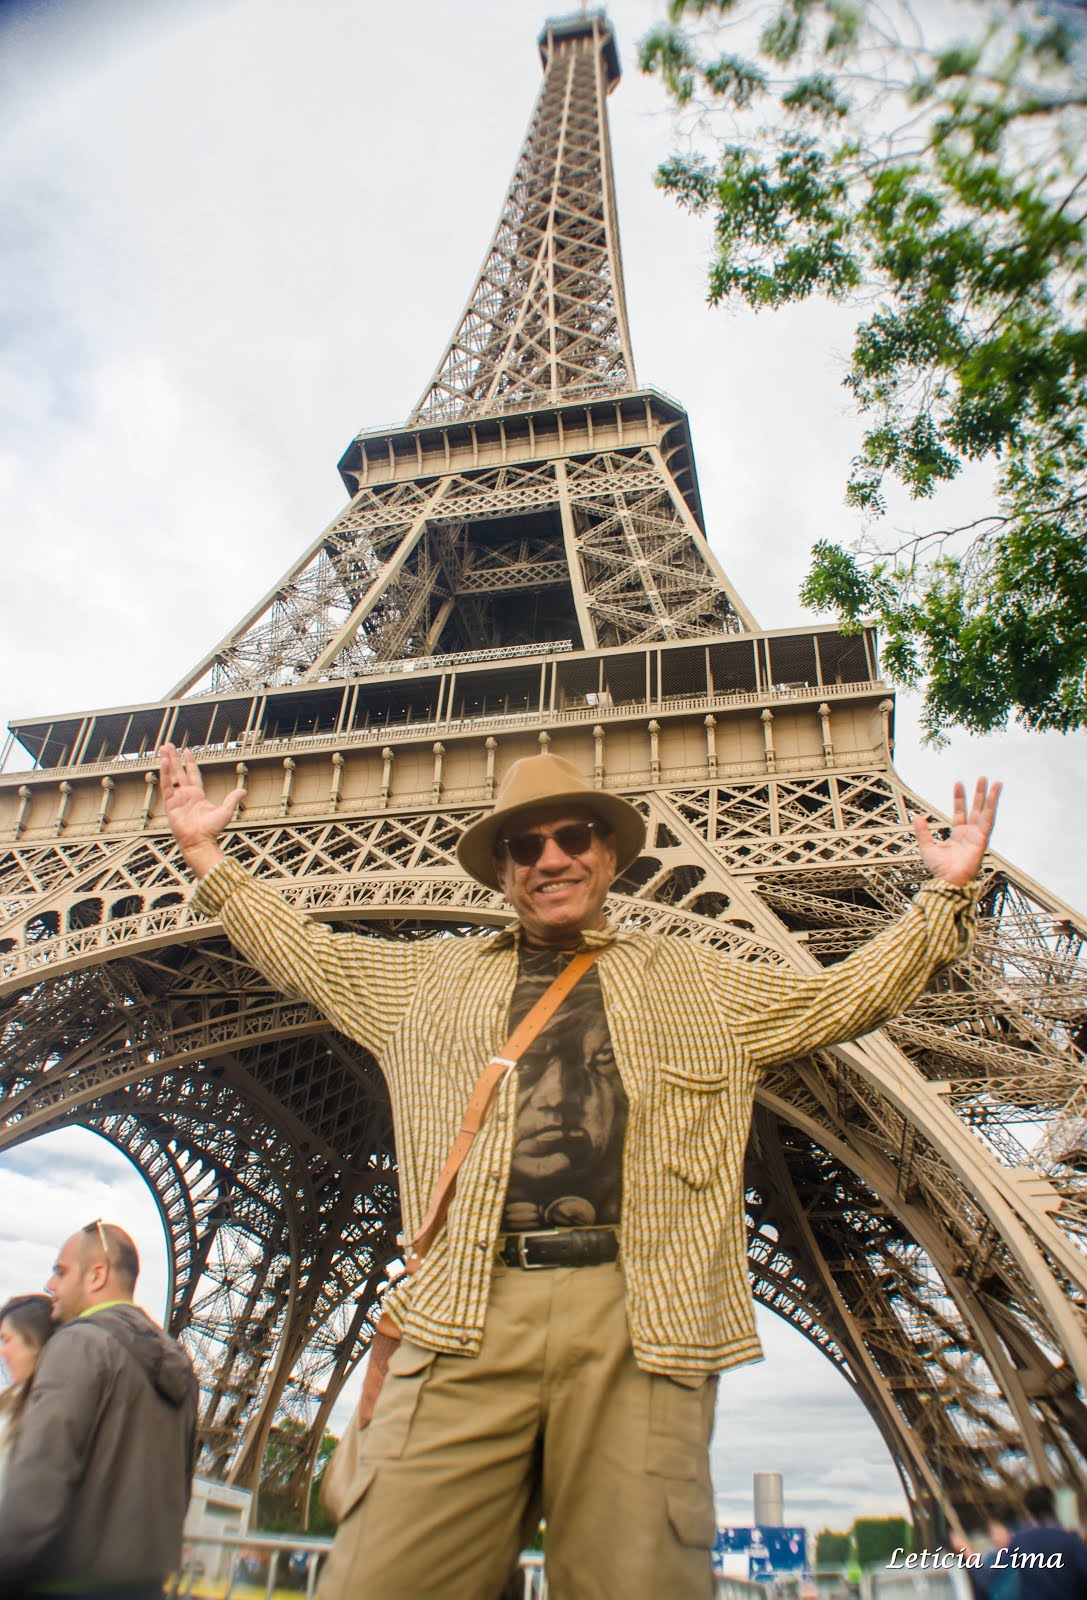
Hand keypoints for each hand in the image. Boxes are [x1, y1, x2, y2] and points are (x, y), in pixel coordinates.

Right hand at [159, 743, 245, 878]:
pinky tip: (163, 761)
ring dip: (167, 761)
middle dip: (175, 758)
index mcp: (197, 796)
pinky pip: (167, 785)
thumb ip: (232, 798)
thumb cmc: (211, 830)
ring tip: (163, 748)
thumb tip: (243, 790)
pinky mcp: (170, 804)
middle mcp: (186, 795)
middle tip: (169, 745)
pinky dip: (165, 773)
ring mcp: (177, 798)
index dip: (189, 763)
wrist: (200, 841)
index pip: (192, 775)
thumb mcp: (225, 811)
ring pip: (171, 775)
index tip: (186, 751)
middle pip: (179, 772)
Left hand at [913, 778, 1000, 886]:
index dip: (959, 798)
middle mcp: (970, 834)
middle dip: (979, 794)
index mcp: (958, 835)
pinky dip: (992, 807)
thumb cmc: (940, 870)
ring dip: (990, 797)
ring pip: (986, 812)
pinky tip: (994, 795)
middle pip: (976, 809)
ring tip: (994, 782)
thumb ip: (922, 831)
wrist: (948, 881)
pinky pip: (988, 820)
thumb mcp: (926, 846)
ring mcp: (977, 836)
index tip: (959, 783)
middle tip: (982, 778)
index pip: (960, 812)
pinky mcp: (982, 839)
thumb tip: (916, 816)